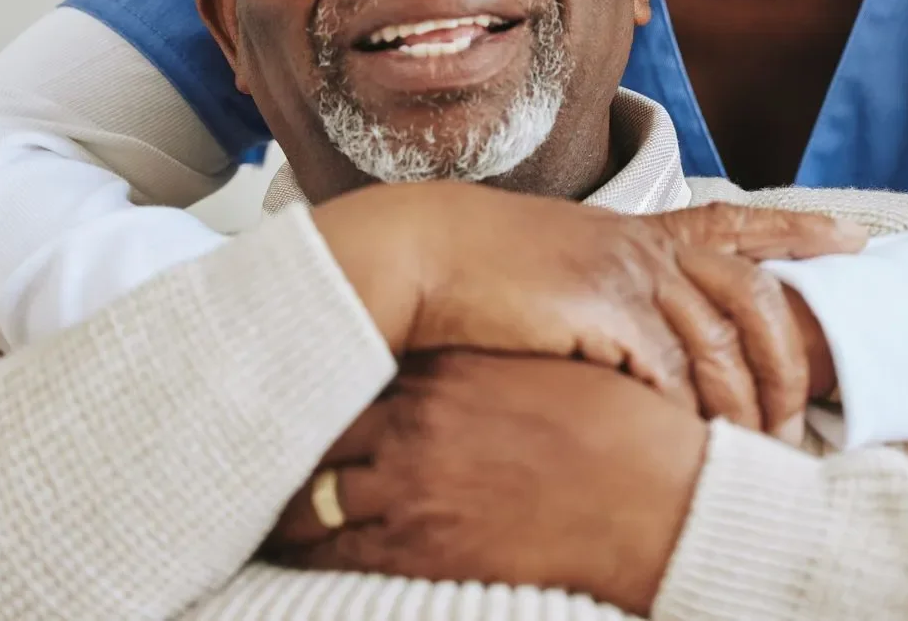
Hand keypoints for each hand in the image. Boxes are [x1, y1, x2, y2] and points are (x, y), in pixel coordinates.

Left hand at [269, 352, 706, 615]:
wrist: (655, 498)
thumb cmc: (617, 430)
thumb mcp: (549, 365)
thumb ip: (490, 360)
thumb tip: (460, 356)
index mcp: (449, 365)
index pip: (359, 364)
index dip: (323, 377)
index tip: (297, 379)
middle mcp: (417, 416)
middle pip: (323, 423)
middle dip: (289, 437)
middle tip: (252, 444)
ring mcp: (412, 481)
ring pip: (314, 491)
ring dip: (285, 501)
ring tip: (256, 506)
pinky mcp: (418, 543)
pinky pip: (334, 549)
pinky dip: (303, 549)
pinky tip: (283, 551)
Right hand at [313, 186, 862, 436]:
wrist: (418, 252)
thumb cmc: (476, 269)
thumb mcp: (557, 260)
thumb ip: (608, 284)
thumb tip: (643, 335)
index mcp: (637, 229)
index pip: (737, 221)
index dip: (798, 230)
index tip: (855, 237)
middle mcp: (642, 246)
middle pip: (755, 296)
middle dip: (791, 361)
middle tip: (803, 417)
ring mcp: (626, 275)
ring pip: (721, 347)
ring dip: (744, 409)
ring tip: (757, 453)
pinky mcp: (603, 312)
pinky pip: (671, 374)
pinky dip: (688, 414)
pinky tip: (690, 442)